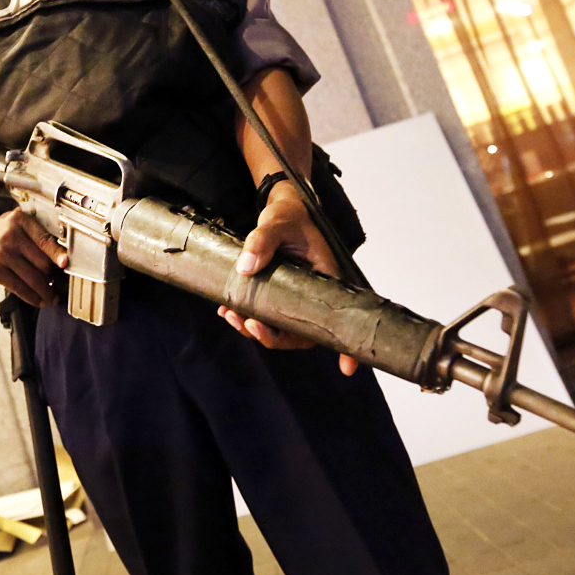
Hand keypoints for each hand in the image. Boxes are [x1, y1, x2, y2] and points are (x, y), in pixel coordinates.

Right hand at [0, 209, 67, 307]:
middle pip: (41, 262)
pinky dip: (32, 297)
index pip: (44, 240)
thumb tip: (62, 256)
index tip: (65, 264)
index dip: (57, 254)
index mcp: (20, 220)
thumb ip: (36, 233)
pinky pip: (19, 287)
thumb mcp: (16, 225)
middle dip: (52, 277)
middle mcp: (10, 235)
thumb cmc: (0, 236)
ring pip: (32, 278)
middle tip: (58, 285)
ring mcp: (1, 254)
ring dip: (45, 292)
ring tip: (52, 298)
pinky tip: (38, 300)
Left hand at [217, 184, 358, 375]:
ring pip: (282, 328)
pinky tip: (227, 309)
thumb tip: (246, 268)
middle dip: (274, 337)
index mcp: (328, 277)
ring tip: (229, 314)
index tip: (347, 368)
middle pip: (304, 332)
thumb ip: (262, 241)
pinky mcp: (281, 295)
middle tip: (248, 324)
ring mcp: (298, 297)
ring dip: (256, 328)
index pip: (341, 316)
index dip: (345, 345)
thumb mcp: (276, 222)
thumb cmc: (289, 214)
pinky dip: (248, 317)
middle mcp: (316, 293)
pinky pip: (268, 316)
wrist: (282, 207)